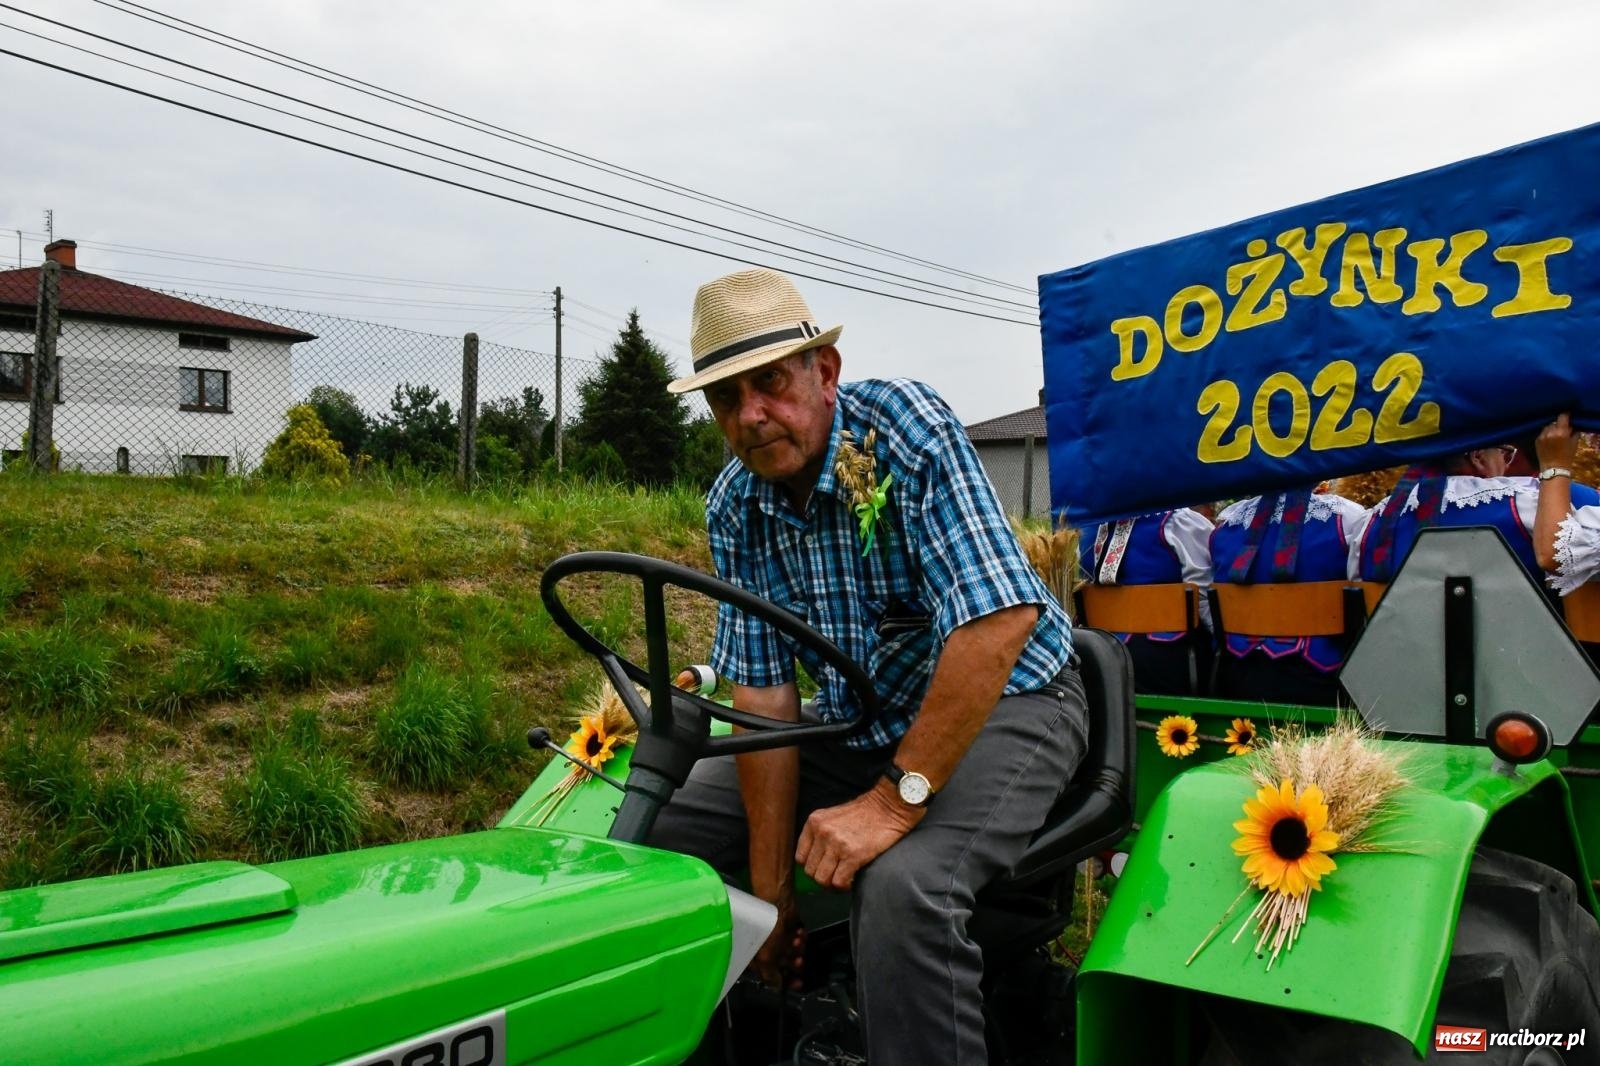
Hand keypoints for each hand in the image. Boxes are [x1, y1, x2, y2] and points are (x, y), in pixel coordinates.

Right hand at [751, 888, 804, 989]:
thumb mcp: (766, 959)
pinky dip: (800, 938)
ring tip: (796, 940)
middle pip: (786, 966)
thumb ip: (771, 977)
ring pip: (794, 953)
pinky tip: (798, 932)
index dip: (785, 982)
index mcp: (757, 960)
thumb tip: (777, 988)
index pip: (772, 977)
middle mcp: (767, 951)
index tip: (798, 983)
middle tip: (797, 960)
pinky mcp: (788, 930)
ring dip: (798, 949)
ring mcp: (778, 940)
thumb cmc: (767, 931)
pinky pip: (799, 941)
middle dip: (793, 963)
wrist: (777, 903)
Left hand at [796, 781, 923, 890]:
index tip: (823, 869)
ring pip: (822, 880)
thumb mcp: (833, 817)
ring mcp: (836, 844)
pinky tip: (853, 879)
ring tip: (844, 880)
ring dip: (833, 885)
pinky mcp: (853, 855)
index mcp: (814, 822)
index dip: (813, 867)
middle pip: (810, 871)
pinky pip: (839, 882)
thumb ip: (821, 835)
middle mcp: (822, 832)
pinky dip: (845, 886)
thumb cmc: (866, 813)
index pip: (801, 857)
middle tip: (836, 877)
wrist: (890, 806)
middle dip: (823, 878)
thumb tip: (816, 861)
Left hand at [1537, 413, 1577, 470]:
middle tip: (1561, 427)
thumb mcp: (1573, 443)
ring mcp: (1541, 436)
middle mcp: (1549, 432)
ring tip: (1554, 433)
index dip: (1565, 415)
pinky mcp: (1536, 440)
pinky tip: (1548, 438)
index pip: (1562, 416)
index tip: (1567, 415)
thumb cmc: (1567, 456)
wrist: (1553, 468)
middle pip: (1553, 421)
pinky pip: (1542, 432)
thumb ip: (1572, 432)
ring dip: (1550, 428)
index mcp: (1561, 432)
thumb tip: (1571, 425)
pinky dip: (1545, 433)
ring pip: (1546, 426)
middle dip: (1558, 423)